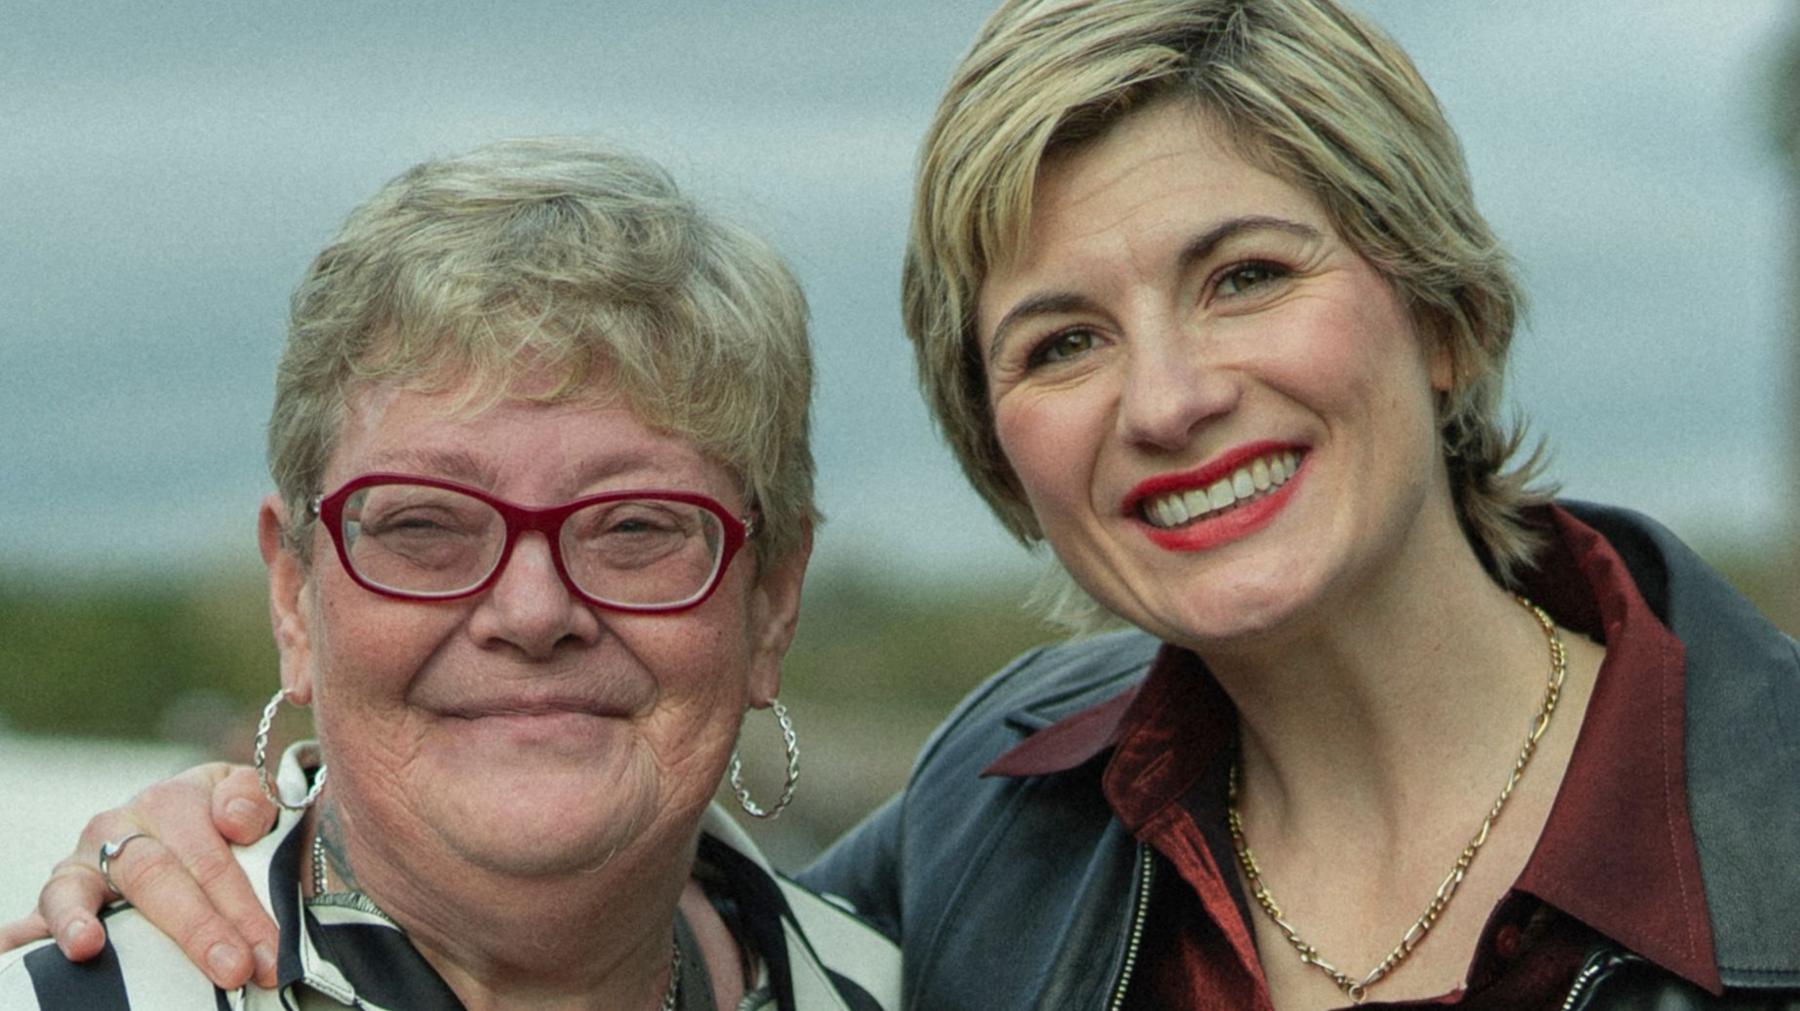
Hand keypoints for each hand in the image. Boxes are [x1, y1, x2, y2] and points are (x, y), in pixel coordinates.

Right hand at [1, 763, 281, 988]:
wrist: (173, 824)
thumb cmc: (218, 825)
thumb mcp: (246, 802)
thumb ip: (252, 801)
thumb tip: (234, 819)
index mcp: (171, 802)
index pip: (210, 859)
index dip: (243, 908)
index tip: (267, 953)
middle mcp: (117, 828)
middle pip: (154, 877)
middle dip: (197, 928)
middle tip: (233, 969)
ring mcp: (80, 866)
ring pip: (73, 889)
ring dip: (78, 920)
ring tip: (87, 948)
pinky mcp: (54, 899)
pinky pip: (32, 917)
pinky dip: (22, 938)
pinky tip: (19, 954)